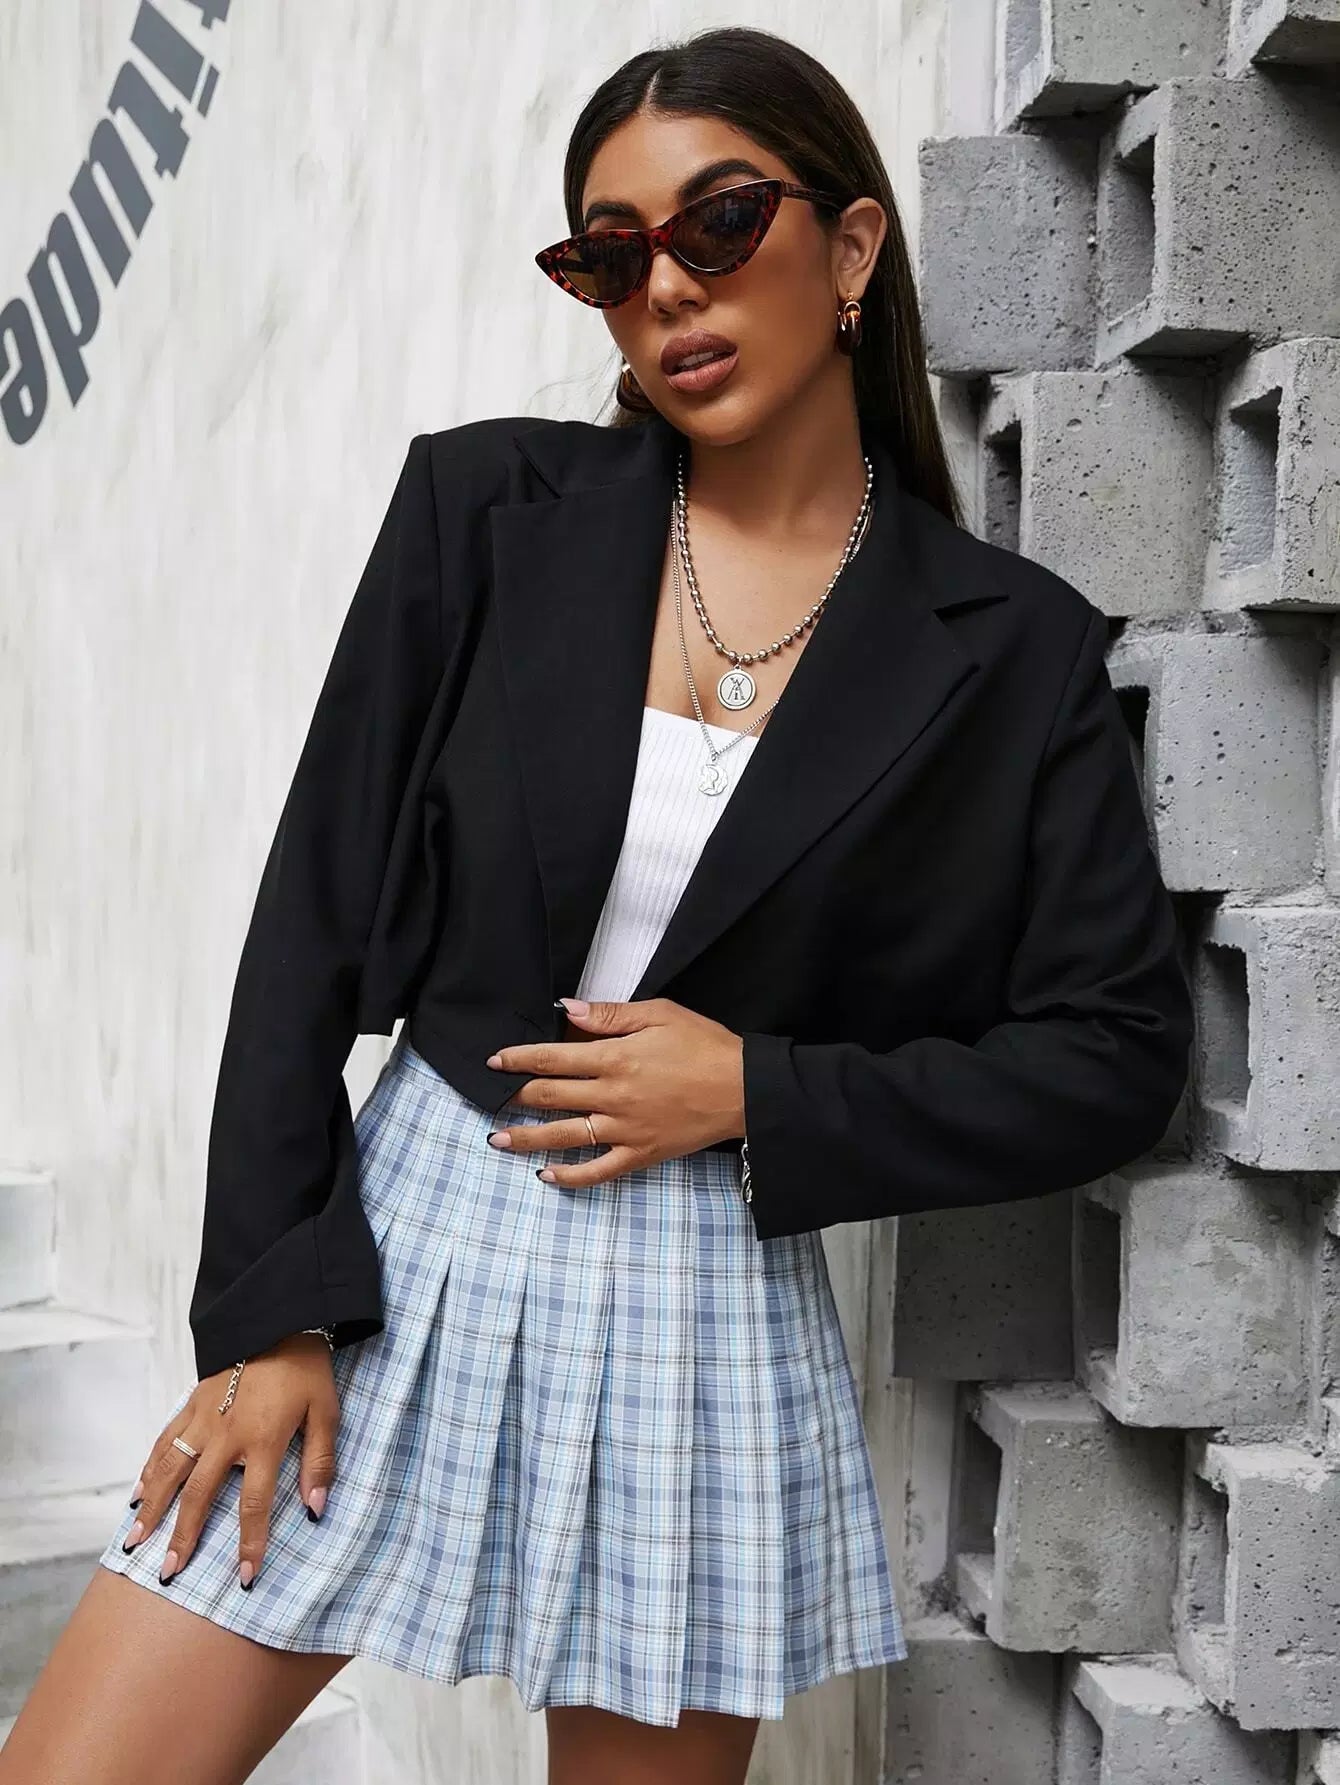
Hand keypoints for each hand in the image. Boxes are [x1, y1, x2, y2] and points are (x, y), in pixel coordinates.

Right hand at [121, 1332, 339, 1588]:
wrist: (278, 1318)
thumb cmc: (307, 1369)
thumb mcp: (326, 1412)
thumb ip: (319, 1461)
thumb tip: (316, 1509)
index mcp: (263, 1440)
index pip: (254, 1504)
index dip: (250, 1543)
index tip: (243, 1578)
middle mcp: (226, 1435)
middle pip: (198, 1495)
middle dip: (183, 1537)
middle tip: (169, 1572)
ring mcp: (203, 1419)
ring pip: (170, 1470)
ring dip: (152, 1508)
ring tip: (135, 1540)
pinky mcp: (191, 1403)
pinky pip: (165, 1441)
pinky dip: (149, 1468)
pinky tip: (139, 1491)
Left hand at [484, 996, 745, 1188]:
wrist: (745, 1089)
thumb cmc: (705, 1045)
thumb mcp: (660, 1014)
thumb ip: (611, 1014)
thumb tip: (569, 1010)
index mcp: (615, 1058)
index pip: (552, 1057)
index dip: (518, 1058)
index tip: (495, 1060)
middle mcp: (612, 1096)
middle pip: (550, 1096)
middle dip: (515, 1096)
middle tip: (490, 1097)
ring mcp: (624, 1130)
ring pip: (564, 1136)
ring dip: (526, 1139)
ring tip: (497, 1140)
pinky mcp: (640, 1154)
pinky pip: (598, 1170)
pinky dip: (570, 1176)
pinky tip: (547, 1176)